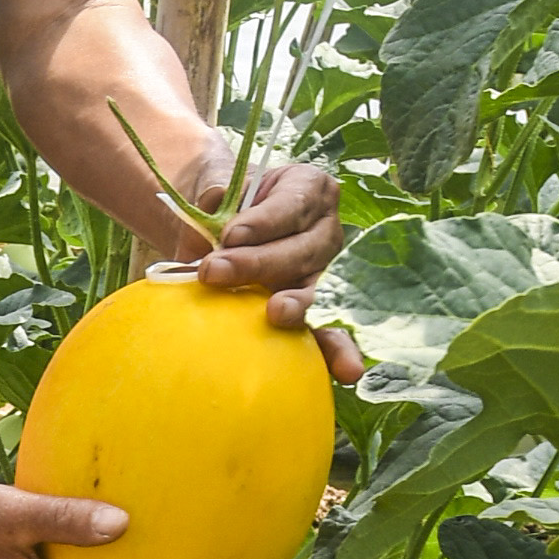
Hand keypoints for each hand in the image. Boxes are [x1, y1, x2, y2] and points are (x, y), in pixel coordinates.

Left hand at [186, 149, 361, 380]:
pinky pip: (328, 329)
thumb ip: (218, 192)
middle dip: (258, 263)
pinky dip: (333, 350)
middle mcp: (325, 229)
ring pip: (317, 289)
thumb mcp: (218, 185)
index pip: (291, 204)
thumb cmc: (223, 204)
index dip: (264, 220)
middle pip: (301, 249)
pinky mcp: (319, 309)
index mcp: (307, 189)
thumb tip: (214, 200)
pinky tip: (345, 372)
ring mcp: (325, 271)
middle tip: (213, 272)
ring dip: (298, 305)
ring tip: (279, 314)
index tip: (230, 234)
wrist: (217, 229)